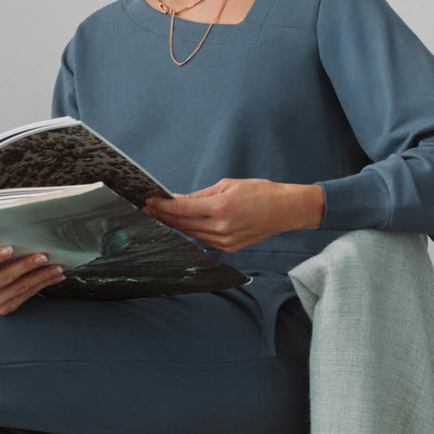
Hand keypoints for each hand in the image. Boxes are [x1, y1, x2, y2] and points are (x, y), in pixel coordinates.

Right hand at [0, 238, 64, 314]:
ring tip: (56, 266)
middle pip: (5, 278)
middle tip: (44, 255)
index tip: (10, 248)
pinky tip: (55, 276)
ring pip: (20, 288)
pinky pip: (27, 296)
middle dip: (26, 266)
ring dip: (41, 277)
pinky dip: (43, 285)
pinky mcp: (5, 310)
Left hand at [144, 180, 324, 253]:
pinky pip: (203, 239)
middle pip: (182, 224)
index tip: (149, 201)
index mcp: (221, 208)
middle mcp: (221, 227)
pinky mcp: (229, 248)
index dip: (162, 206)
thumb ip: (201, 196)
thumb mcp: (228, 186)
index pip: (182, 210)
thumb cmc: (260, 193)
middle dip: (163, 216)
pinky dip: (191, 231)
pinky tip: (181, 224)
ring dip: (174, 225)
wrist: (285, 210)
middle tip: (148, 208)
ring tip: (160, 215)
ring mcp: (225, 241)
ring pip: (191, 234)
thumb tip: (177, 199)